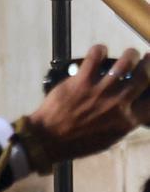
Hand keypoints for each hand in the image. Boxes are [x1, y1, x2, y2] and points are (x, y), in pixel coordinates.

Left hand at [27, 44, 149, 163]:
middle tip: (146, 59)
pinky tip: (100, 51)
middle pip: (143, 77)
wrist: (51, 138)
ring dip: (130, 55)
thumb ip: (123, 122)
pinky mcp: (81, 80)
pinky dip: (99, 50)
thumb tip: (132, 110)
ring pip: (124, 64)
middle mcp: (119, 103)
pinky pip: (95, 57)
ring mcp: (100, 90)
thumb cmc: (80, 141)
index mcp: (127, 120)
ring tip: (129, 54)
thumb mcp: (110, 137)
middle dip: (148, 64)